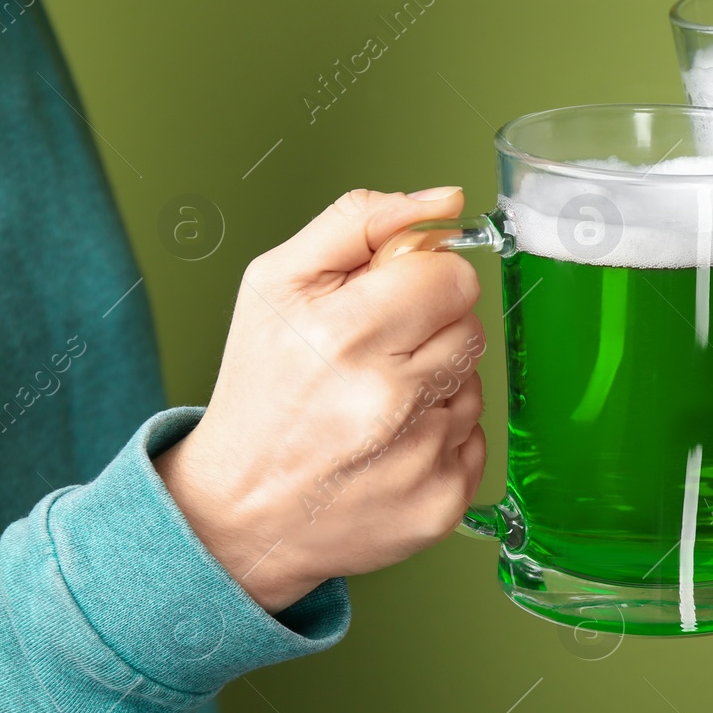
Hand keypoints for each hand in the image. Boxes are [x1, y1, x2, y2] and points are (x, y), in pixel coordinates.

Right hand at [153, 188, 487, 612]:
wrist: (238, 511)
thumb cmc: (261, 389)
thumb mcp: (278, 282)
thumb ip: (362, 222)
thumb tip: (446, 202)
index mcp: (346, 333)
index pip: (453, 277)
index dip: (423, 282)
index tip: (389, 302)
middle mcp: (388, 399)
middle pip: (470, 329)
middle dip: (429, 332)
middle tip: (374, 356)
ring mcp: (420, 456)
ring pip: (474, 386)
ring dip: (435, 387)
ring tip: (374, 405)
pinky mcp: (442, 502)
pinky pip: (475, 442)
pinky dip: (438, 439)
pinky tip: (388, 447)